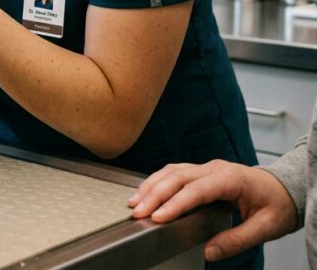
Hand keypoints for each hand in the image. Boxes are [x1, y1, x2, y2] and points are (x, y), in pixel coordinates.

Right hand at [128, 160, 296, 261]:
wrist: (284, 188)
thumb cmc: (276, 205)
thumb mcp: (265, 228)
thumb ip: (237, 240)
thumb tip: (209, 252)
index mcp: (231, 179)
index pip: (196, 190)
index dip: (175, 203)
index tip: (158, 217)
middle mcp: (215, 168)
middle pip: (177, 177)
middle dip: (154, 194)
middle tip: (138, 212)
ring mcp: (206, 167)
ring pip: (172, 171)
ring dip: (151, 186)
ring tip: (135, 203)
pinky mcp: (201, 171)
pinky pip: (174, 172)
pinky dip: (157, 181)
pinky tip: (146, 192)